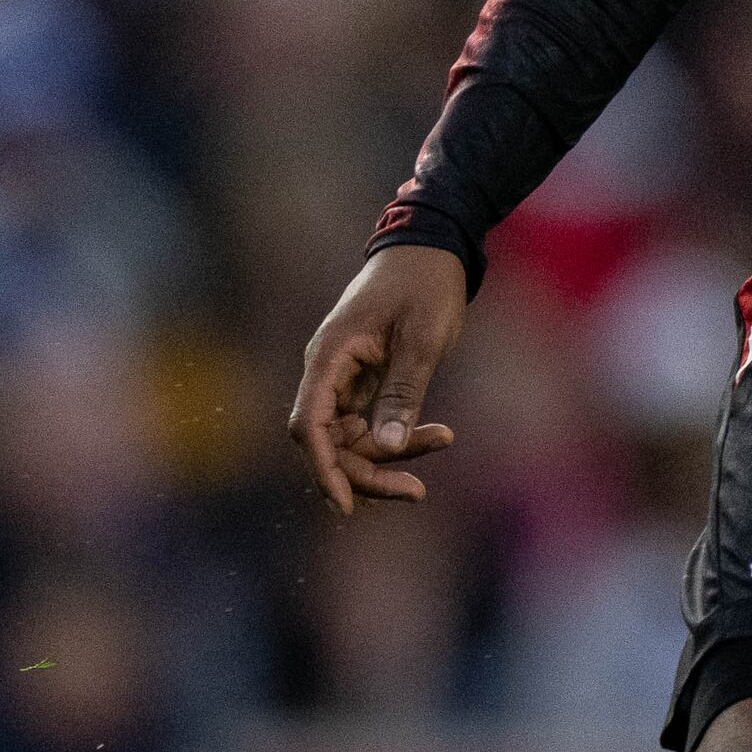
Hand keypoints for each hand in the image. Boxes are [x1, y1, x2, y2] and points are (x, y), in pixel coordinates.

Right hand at [288, 242, 470, 511]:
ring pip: (351, 437)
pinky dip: (398, 435)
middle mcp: (326, 370)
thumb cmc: (426, 285)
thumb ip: (403, 393)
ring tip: (443, 441)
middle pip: (329, 442)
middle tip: (418, 491)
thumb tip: (386, 448)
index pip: (308, 425)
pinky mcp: (361, 382)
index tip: (345, 504)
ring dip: (390, 454)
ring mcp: (341, 378)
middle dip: (369, 471)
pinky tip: (437, 435)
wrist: (431, 247)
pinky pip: (368, 423)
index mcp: (329, 356)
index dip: (323, 468)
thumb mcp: (422, 340)